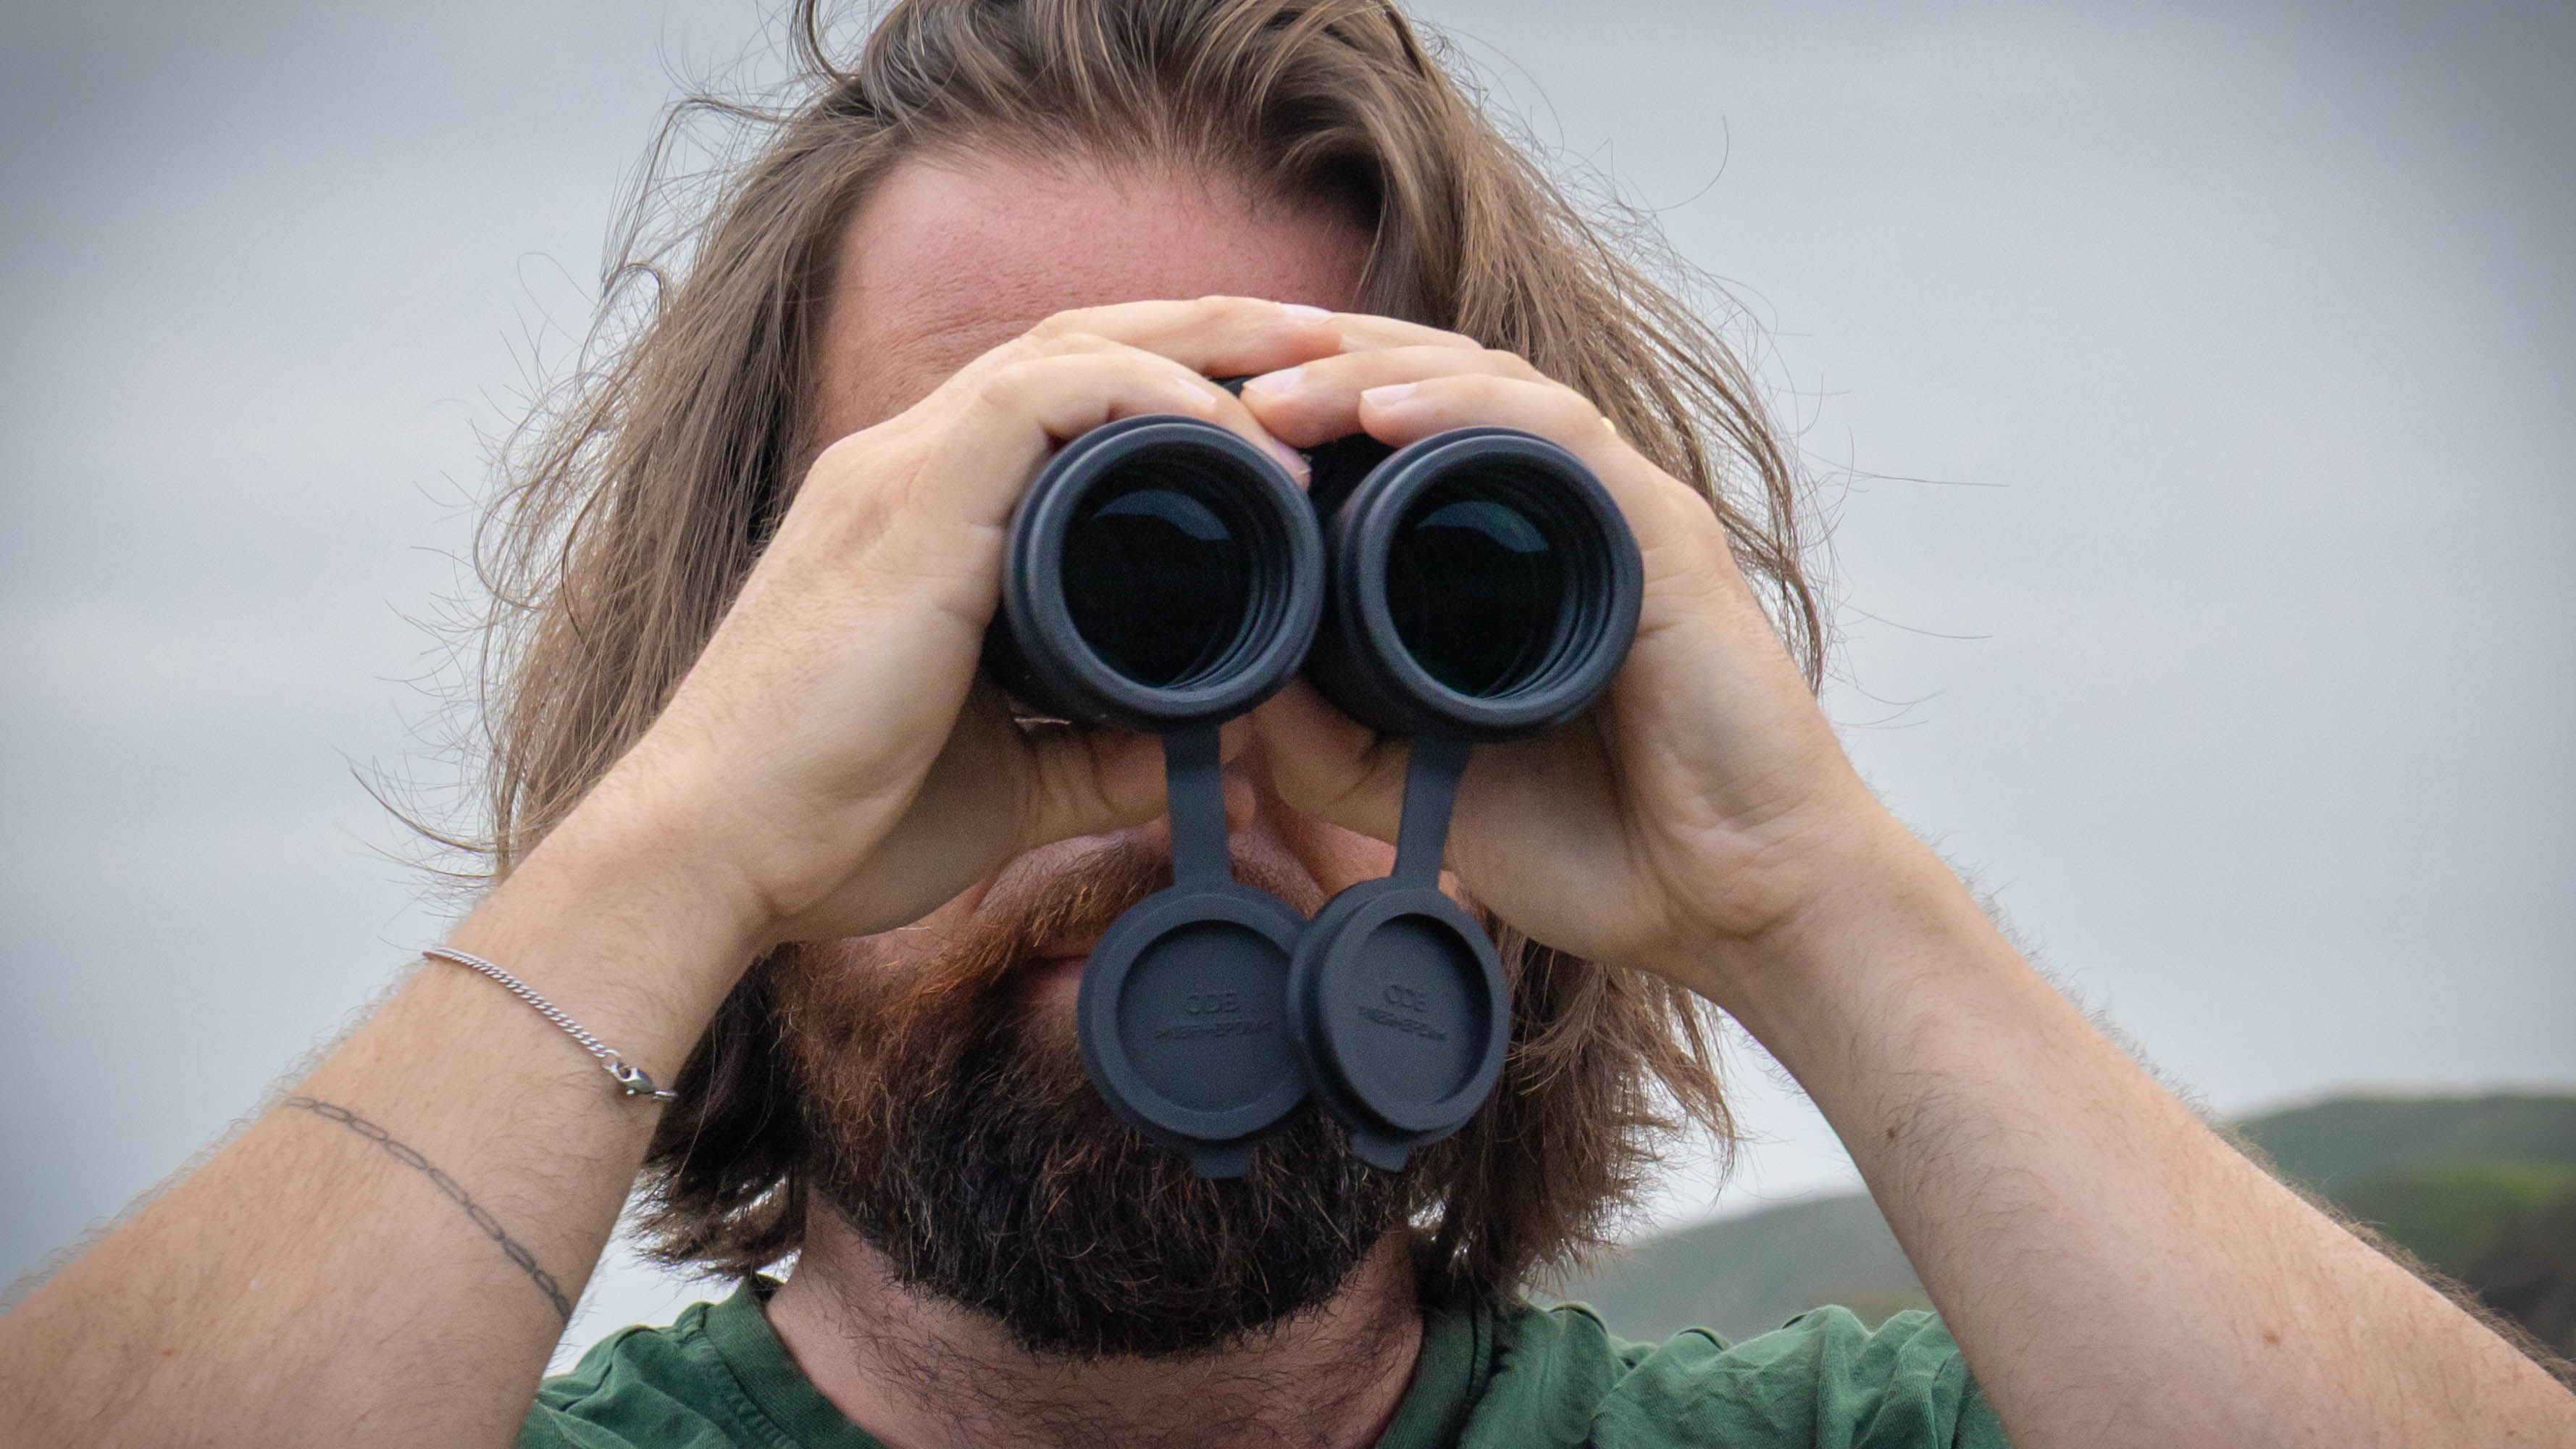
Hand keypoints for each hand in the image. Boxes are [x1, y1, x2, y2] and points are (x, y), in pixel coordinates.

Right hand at [575, 298, 1352, 945]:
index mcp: (927, 514)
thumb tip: (1210, 757)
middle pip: (1083, 340)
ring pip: (1073, 344)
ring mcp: (901, 473)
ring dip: (1202, 345)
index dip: (1180, 382)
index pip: (1065, 397)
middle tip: (1329, 340)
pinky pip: (1044, 398)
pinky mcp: (909, 506)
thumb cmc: (839, 823)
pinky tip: (1237, 434)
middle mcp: (907, 465)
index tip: (1290, 415)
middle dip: (1213, 329)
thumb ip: (1102, 756)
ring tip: (1313, 363)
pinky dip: (1151, 399)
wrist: (716, 856)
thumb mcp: (1010, 783)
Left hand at [1237, 333, 1907, 995]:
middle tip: (1212, 383)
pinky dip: (1469, 413)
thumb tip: (1232, 690)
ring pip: (1489, 389)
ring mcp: (1621, 516)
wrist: (1740, 911)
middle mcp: (1569, 515)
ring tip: (1274, 390)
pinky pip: (1561, 440)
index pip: (1403, 441)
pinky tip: (1383, 412)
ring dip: (1372, 373)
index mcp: (1516, 558)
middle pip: (1434, 388)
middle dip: (1319, 367)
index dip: (1307, 413)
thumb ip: (1336, 749)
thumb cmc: (1611, 849)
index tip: (1202, 427)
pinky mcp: (1666, 538)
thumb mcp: (1427, 794)